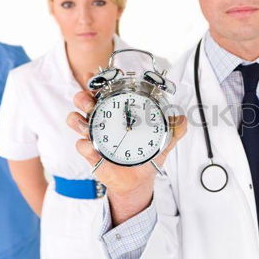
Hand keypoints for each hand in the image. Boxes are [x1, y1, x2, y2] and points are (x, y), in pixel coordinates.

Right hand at [66, 88, 186, 224]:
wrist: (139, 181)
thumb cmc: (146, 155)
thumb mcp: (163, 140)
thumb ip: (174, 129)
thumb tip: (182, 118)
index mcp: (117, 112)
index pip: (103, 92)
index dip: (96, 82)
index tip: (93, 77)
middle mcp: (102, 120)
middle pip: (83, 101)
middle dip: (82, 97)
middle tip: (90, 102)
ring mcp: (94, 136)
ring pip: (76, 121)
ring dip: (77, 120)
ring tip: (87, 125)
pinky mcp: (91, 154)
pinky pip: (81, 146)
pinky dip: (84, 145)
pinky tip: (92, 147)